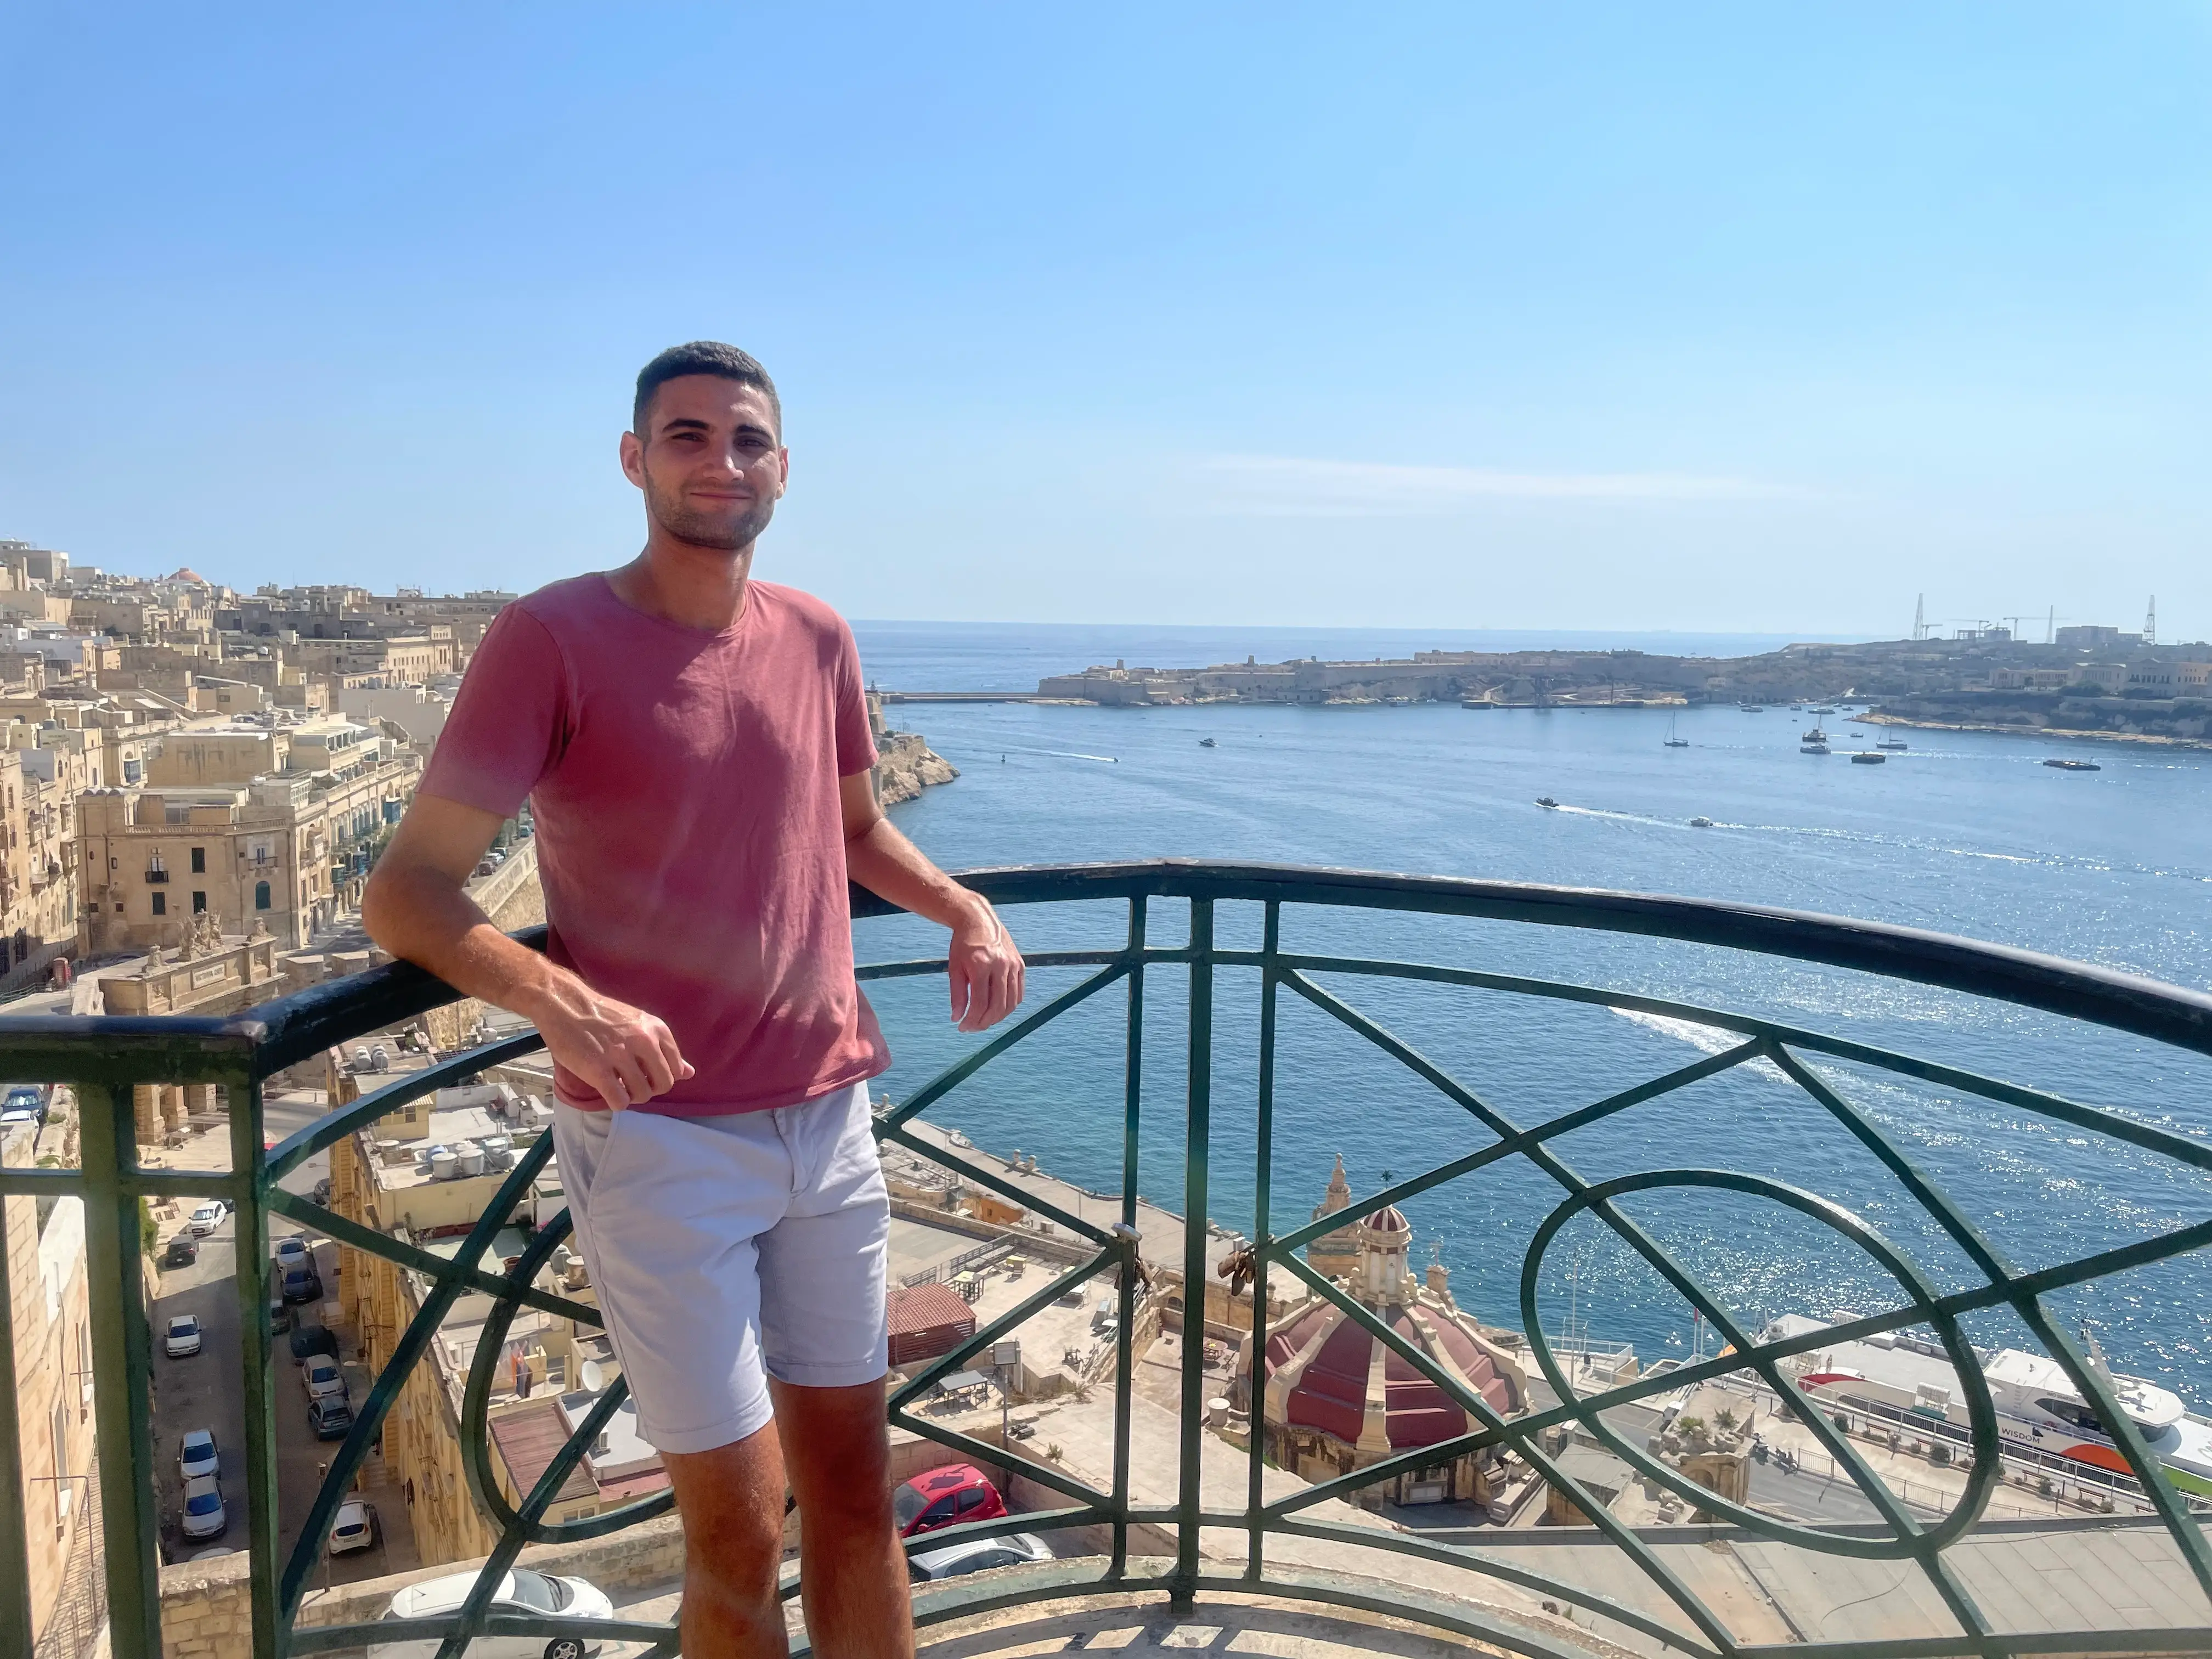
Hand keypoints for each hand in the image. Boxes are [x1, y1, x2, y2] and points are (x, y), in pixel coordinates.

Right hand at [523, 970, 693, 1110]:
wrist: (564, 1003)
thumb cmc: (602, 1015)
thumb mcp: (640, 1024)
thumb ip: (664, 1049)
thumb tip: (690, 1073)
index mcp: (657, 1028)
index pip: (676, 1068)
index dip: (661, 1076)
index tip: (644, 1073)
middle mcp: (643, 1040)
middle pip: (664, 1084)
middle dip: (649, 1089)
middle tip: (631, 1083)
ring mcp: (620, 1055)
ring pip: (643, 1095)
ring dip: (631, 1097)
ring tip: (617, 1085)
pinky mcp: (597, 1069)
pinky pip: (620, 1101)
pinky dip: (616, 1103)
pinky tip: (608, 1092)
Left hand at [948, 901, 1024, 1032]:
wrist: (978, 920)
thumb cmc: (963, 944)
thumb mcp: (954, 968)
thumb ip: (957, 995)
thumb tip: (957, 1018)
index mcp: (981, 965)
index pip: (980, 1004)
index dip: (971, 1020)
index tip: (962, 1027)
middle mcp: (1000, 965)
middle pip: (997, 1007)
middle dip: (984, 1023)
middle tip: (973, 1028)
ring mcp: (1013, 965)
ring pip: (1011, 1003)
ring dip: (998, 1017)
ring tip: (984, 1020)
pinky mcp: (1020, 964)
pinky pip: (1019, 993)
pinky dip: (1009, 1005)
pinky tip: (997, 1008)